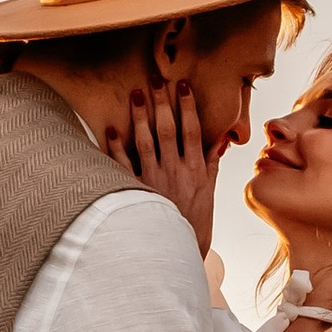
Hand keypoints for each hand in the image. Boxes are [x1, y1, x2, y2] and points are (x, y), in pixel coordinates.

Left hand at [112, 75, 219, 252]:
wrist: (176, 252)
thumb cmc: (194, 225)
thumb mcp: (209, 194)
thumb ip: (212, 164)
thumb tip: (220, 140)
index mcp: (195, 170)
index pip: (193, 130)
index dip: (188, 106)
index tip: (183, 85)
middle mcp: (175, 171)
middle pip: (168, 129)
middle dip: (162, 102)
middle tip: (155, 79)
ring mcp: (154, 180)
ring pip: (146, 141)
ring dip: (140, 116)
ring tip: (136, 94)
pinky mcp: (136, 191)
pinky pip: (122, 165)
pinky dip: (116, 146)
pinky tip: (111, 129)